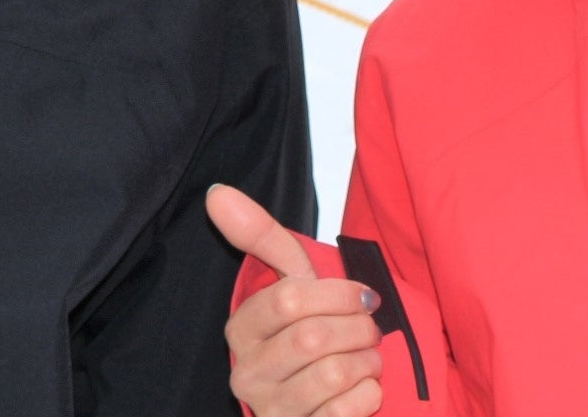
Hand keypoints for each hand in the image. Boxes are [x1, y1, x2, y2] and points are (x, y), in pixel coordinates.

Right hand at [208, 184, 383, 416]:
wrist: (320, 400)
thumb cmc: (306, 330)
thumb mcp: (290, 281)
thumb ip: (258, 235)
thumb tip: (216, 192)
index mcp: (241, 330)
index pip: (289, 300)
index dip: (338, 294)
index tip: (364, 295)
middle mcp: (247, 374)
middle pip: (313, 339)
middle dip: (358, 328)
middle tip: (371, 328)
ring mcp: (272, 410)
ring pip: (332, 375)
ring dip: (367, 361)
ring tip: (368, 357)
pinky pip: (345, 412)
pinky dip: (369, 394)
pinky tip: (363, 389)